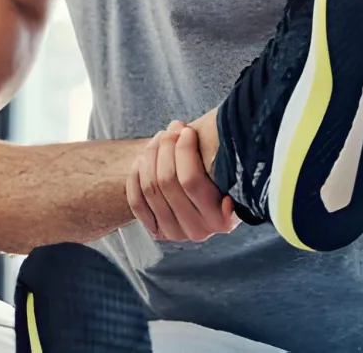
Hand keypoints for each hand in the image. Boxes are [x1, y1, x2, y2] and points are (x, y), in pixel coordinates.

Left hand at [127, 120, 238, 242]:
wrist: (209, 195)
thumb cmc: (221, 172)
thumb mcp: (227, 167)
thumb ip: (222, 158)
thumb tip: (208, 140)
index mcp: (223, 220)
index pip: (191, 180)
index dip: (184, 150)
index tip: (186, 130)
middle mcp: (199, 231)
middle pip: (167, 181)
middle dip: (166, 147)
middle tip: (171, 128)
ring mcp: (176, 234)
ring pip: (150, 188)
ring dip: (150, 156)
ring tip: (160, 137)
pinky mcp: (157, 231)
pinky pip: (136, 201)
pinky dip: (135, 177)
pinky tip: (143, 159)